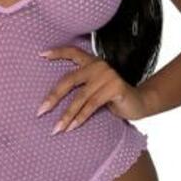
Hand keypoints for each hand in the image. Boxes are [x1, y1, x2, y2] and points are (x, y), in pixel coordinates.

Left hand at [36, 45, 152, 133]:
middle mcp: (99, 66)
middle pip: (70, 80)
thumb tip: (51, 101)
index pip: (73, 52)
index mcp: (92, 62)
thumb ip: (81, 87)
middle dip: (53, 97)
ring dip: (67, 115)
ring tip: (56, 129)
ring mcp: (108, 75)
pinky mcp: (116, 88)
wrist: (139, 104)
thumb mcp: (95, 89)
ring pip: (80, 97)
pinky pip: (92, 105)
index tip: (41, 55)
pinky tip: (72, 127)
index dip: (57, 52)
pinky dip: (80, 118)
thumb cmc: (112, 98)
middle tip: (41, 111)